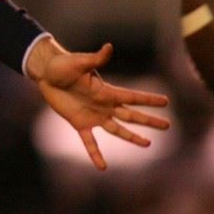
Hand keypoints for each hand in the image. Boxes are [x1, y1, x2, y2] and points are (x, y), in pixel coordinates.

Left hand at [30, 40, 169, 170]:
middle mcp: (104, 105)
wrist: (47, 74)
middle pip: (131, 115)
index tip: (166, 102)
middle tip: (167, 125)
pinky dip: (95, 154)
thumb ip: (96, 58)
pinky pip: (90, 142)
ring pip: (117, 129)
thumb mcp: (79, 62)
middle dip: (149, 120)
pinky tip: (102, 167)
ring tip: (147, 144)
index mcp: (106, 91)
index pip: (132, 97)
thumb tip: (109, 47)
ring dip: (131, 137)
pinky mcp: (79, 124)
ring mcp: (93, 116)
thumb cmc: (63, 65)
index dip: (148, 100)